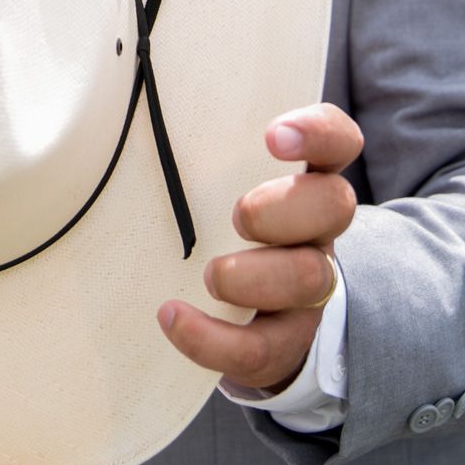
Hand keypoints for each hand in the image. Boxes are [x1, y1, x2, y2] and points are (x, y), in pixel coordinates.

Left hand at [158, 103, 362, 392]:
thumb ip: (196, 154)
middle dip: (285, 208)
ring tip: (208, 274)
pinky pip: (262, 348)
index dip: (317, 134)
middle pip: (335, 207)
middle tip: (238, 215)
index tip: (272, 136)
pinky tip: (172, 316)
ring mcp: (307, 289)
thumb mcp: (212, 185)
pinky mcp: (284, 341)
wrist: (246, 317)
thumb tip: (128, 116)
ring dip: (255, 276)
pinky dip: (213, 336)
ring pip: (311, 279)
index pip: (336, 143)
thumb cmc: (215, 227)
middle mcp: (316, 232)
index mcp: (303, 182)